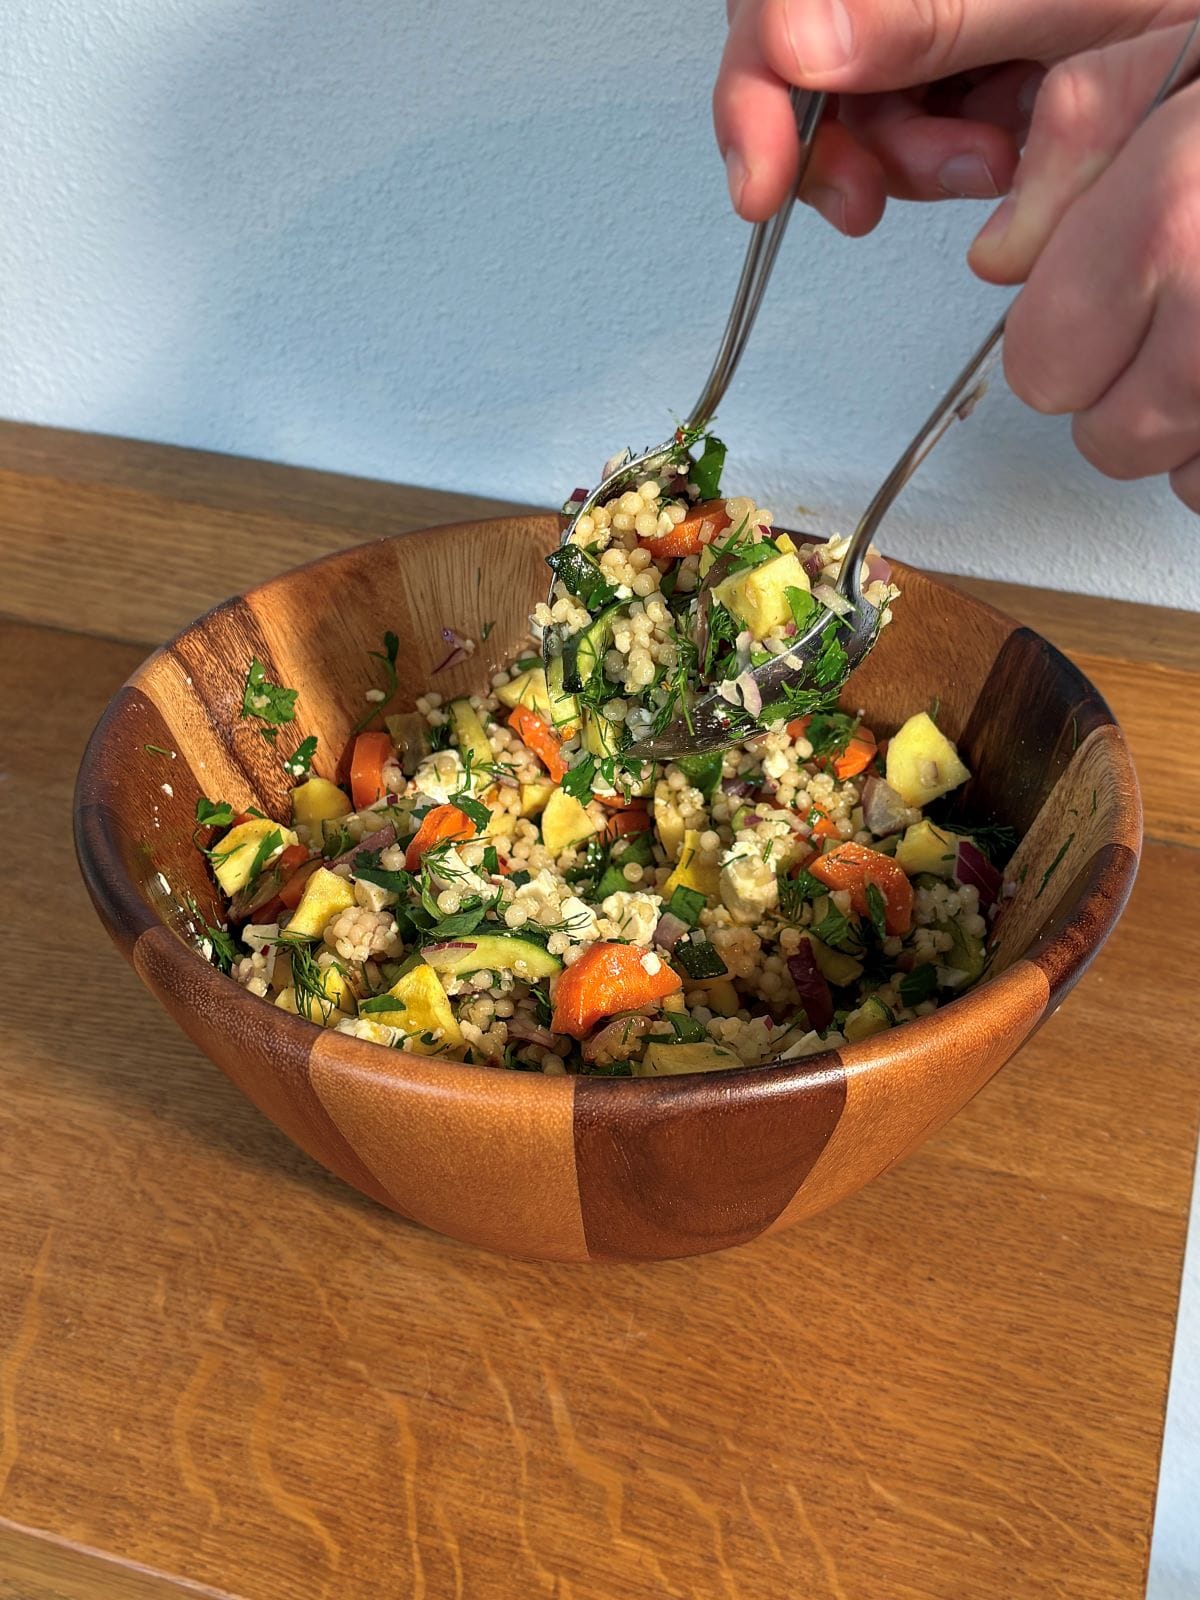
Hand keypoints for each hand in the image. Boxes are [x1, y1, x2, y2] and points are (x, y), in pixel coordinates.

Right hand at [714, 0, 1192, 231]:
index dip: (753, 97)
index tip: (763, 178)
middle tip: (880, 191)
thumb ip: (926, 13)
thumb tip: (798, 42)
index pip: (776, 13)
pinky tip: (994, 148)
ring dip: (907, 161)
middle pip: (802, 70)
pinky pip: (910, 128)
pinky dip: (944, 160)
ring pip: (854, 112)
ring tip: (984, 158)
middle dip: (843, 146)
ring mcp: (930, 23)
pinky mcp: (960, 63)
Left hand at [970, 24, 1199, 504]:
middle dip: (1123, 392)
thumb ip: (1077, 145)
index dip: (1059, 338)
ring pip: (1183, 474)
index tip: (1091, 306)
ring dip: (1190, 426)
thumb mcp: (1187, 56)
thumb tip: (1003, 254)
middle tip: (1173, 319)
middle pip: (1107, 439)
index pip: (1040, 365)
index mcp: (1169, 218)